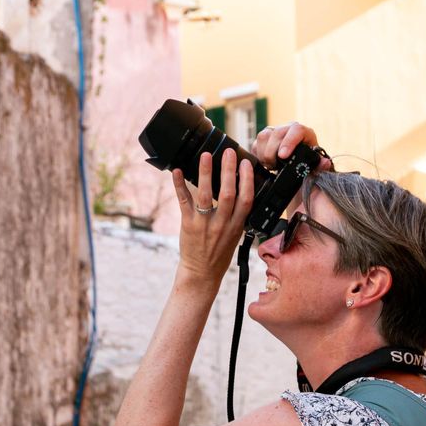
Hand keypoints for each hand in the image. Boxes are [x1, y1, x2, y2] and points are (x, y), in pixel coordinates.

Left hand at [171, 148, 254, 282]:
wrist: (202, 273)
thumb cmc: (219, 253)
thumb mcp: (235, 235)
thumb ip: (236, 216)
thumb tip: (238, 191)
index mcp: (237, 226)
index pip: (246, 199)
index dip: (247, 180)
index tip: (246, 163)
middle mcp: (223, 224)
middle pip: (229, 193)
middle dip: (229, 170)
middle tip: (229, 152)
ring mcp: (205, 224)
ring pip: (207, 195)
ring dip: (206, 173)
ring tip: (206, 156)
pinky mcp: (188, 224)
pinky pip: (184, 201)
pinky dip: (179, 185)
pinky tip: (177, 171)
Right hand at [251, 122, 331, 172]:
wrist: (297, 169)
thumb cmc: (308, 167)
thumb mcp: (316, 169)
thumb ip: (320, 167)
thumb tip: (324, 162)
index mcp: (304, 133)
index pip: (297, 130)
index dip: (289, 141)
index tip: (283, 156)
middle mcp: (289, 129)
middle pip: (277, 132)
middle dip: (273, 151)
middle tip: (274, 166)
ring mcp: (276, 133)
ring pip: (264, 136)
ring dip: (264, 153)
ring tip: (271, 166)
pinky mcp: (265, 140)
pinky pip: (256, 143)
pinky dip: (258, 155)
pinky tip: (265, 164)